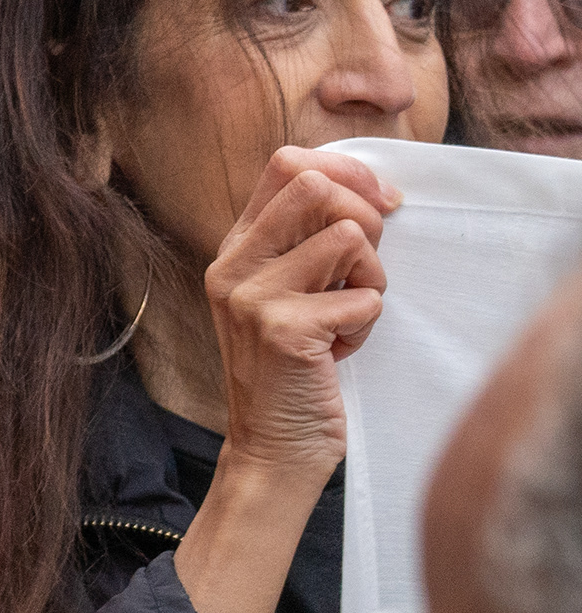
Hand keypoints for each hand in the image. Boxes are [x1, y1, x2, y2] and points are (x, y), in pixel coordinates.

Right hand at [202, 143, 393, 480]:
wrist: (274, 448)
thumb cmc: (295, 367)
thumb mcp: (288, 290)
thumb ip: (307, 239)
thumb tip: (372, 192)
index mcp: (235, 248)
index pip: (287, 164)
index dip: (346, 172)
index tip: (380, 204)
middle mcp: (232, 266)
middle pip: (317, 187)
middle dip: (364, 220)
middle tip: (362, 270)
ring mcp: (251, 298)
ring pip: (349, 237)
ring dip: (371, 280)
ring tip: (346, 318)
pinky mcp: (282, 330)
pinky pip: (364, 298)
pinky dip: (366, 327)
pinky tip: (336, 352)